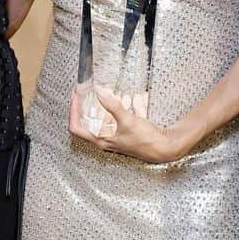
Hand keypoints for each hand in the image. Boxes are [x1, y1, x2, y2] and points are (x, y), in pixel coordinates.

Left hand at [68, 86, 184, 163]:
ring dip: (109, 103)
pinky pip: (122, 115)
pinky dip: (125, 106)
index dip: (73, 111)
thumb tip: (99, 93)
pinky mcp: (127, 130)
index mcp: (102, 140)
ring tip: (111, 92)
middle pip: (91, 120)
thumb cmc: (146, 142)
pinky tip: (133, 98)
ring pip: (107, 116)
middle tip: (89, 91)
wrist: (165, 148)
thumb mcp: (127, 120)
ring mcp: (117, 134)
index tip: (76, 97)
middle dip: (91, 104)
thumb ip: (113, 105)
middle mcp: (107, 138)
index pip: (77, 127)